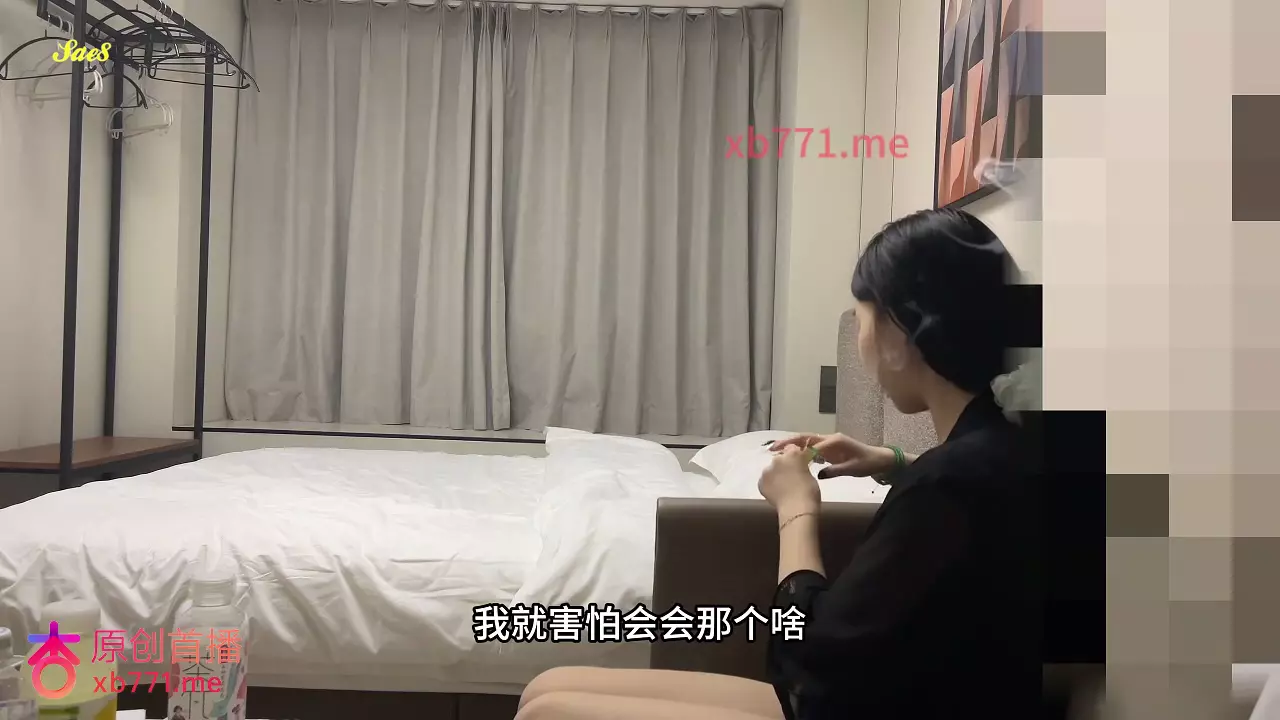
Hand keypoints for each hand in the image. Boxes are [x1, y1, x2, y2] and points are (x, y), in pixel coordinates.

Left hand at [758, 445, 820, 515]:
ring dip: (776, 475)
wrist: (796, 508)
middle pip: (780, 459)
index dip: (795, 456)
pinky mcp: (760, 482)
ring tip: (782, 487)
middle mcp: (778, 458)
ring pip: (771, 470)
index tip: (798, 464)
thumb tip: (797, 469)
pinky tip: (776, 492)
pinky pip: (765, 480)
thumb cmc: (809, 492)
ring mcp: (767, 470)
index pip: (792, 448)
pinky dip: (769, 484)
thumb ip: (801, 467)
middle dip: (784, 465)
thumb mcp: (810, 474)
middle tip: (790, 477)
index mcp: (793, 454)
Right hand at [769, 433, 895, 478]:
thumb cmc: (867, 463)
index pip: (812, 444)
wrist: (879, 460)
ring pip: (806, 442)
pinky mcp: (828, 449)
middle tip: (773, 448)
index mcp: (835, 441)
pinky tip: (790, 457)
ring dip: (791, 445)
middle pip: (805, 438)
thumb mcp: (853, 469)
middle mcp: (829, 439)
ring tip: (776, 451)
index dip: (798, 449)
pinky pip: (811, 448)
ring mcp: (828, 443)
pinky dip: (799, 451)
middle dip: (788, 442)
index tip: (785, 456)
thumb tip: (818, 475)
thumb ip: (835, 470)